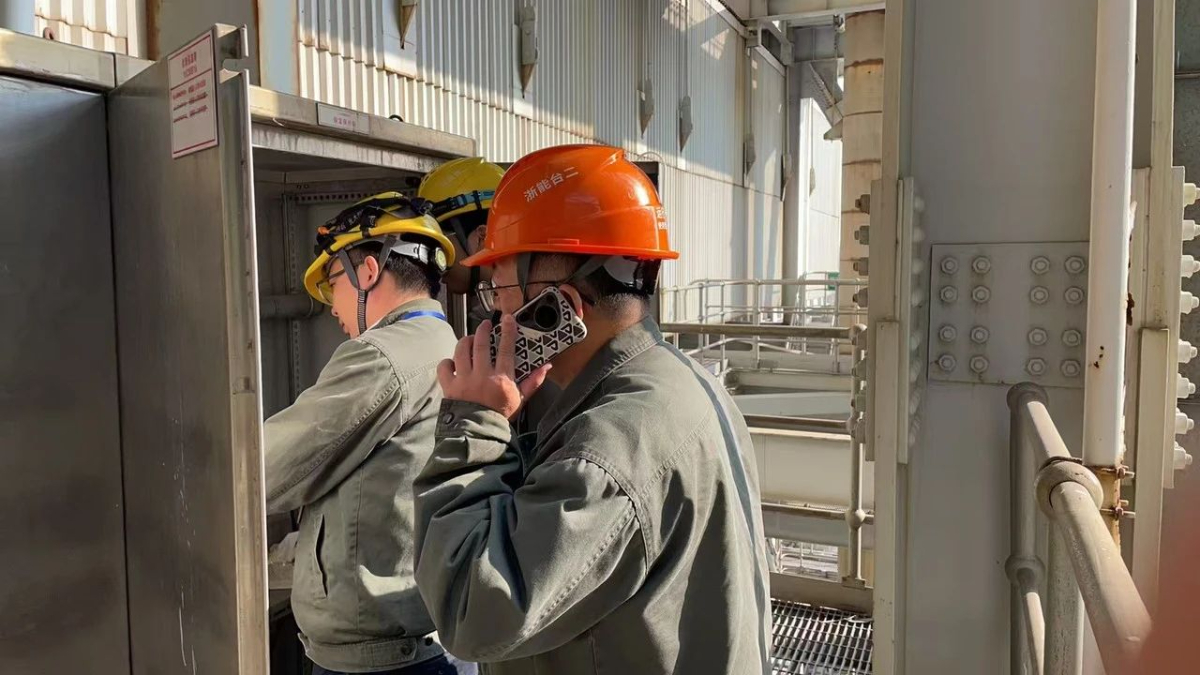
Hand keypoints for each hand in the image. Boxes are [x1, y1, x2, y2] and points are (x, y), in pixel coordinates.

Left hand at [437, 316, 551, 419]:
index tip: (507, 319)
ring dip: (465, 341)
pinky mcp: (449, 386)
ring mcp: (464, 380)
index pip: (505, 349)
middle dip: (483, 330)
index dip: (507, 331)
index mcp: (502, 379)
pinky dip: (448, 361)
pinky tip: (453, 362)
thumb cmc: (500, 416)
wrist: (479, 435)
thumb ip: (533, 382)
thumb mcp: (520, 400)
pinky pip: (444, 366)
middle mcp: (482, 376)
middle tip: (485, 325)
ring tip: (469, 339)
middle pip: (480, 344)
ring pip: (461, 351)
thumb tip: (546, 367)